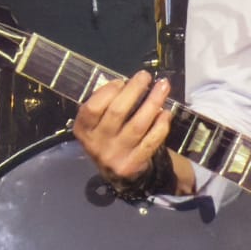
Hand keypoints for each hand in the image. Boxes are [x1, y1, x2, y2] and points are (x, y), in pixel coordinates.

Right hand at [73, 70, 177, 186]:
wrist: (116, 173)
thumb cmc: (108, 137)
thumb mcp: (96, 124)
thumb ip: (106, 104)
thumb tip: (128, 83)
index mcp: (84, 130)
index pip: (92, 108)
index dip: (108, 91)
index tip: (122, 81)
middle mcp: (97, 144)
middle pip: (117, 112)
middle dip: (134, 90)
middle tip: (145, 76)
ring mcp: (116, 155)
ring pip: (138, 125)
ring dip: (153, 102)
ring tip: (163, 86)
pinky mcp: (133, 164)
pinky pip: (151, 141)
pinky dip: (161, 125)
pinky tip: (166, 112)